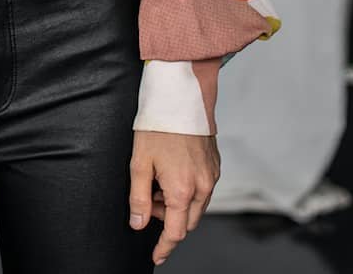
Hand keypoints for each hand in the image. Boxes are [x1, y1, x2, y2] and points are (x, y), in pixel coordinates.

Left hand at [128, 129, 219, 264]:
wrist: (181, 97)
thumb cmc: (159, 125)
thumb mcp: (139, 162)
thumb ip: (138, 197)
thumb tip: (138, 223)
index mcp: (182, 190)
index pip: (175, 232)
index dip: (164, 246)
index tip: (156, 255)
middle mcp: (202, 187)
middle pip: (187, 222)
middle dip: (167, 219)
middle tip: (147, 198)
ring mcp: (212, 176)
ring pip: (195, 206)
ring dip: (176, 204)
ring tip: (157, 180)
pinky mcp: (215, 165)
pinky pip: (202, 190)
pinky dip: (187, 190)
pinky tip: (171, 171)